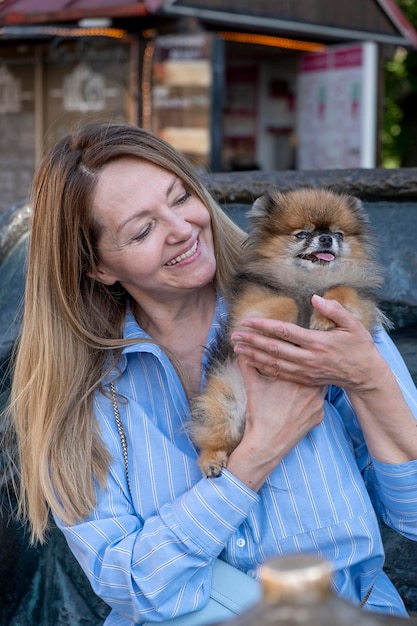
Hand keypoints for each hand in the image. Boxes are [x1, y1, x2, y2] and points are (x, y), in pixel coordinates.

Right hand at [226, 355, 325, 490]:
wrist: (266, 443)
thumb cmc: (259, 413)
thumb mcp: (252, 385)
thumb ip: (247, 363)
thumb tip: (240, 349)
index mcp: (297, 376)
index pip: (303, 357)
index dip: (300, 352)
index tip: (297, 350)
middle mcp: (312, 388)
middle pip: (315, 371)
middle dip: (309, 367)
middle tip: (302, 363)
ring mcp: (318, 404)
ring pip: (320, 386)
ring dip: (312, 383)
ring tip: (301, 382)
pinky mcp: (319, 417)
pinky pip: (318, 403)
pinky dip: (311, 400)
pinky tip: (301, 400)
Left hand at [231, 295, 380, 391]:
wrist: (365, 375)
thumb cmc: (359, 347)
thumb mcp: (354, 325)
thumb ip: (335, 310)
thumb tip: (316, 298)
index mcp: (318, 343)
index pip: (285, 332)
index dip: (264, 326)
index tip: (248, 321)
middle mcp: (309, 359)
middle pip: (274, 349)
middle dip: (252, 341)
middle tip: (234, 335)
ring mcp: (306, 371)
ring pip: (274, 363)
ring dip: (253, 355)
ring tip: (237, 348)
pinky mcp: (305, 380)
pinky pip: (280, 374)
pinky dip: (264, 368)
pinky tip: (251, 362)